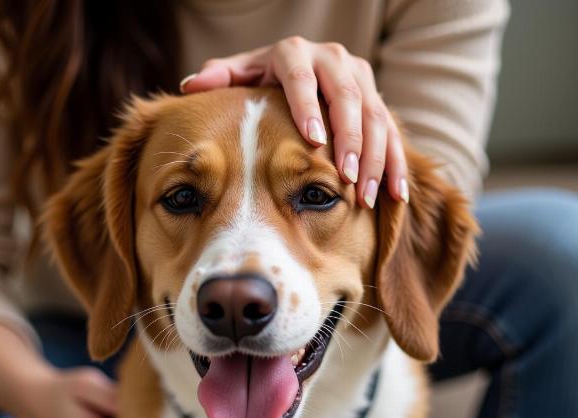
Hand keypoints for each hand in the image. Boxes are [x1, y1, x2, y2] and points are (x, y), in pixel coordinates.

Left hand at [179, 36, 408, 208]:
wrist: (304, 72)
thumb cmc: (266, 82)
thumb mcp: (243, 75)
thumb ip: (222, 77)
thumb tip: (191, 86)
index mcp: (295, 53)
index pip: (302, 76)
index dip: (308, 106)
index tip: (313, 140)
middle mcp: (333, 61)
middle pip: (347, 98)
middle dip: (350, 138)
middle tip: (347, 175)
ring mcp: (361, 80)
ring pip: (376, 117)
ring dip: (376, 158)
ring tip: (368, 194)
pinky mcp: (378, 101)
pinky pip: (395, 134)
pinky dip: (396, 164)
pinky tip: (396, 194)